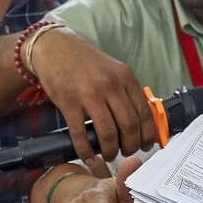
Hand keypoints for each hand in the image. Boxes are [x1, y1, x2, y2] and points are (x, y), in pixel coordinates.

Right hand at [30, 27, 155, 160]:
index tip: (146, 145)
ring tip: (108, 154)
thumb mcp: (113, 70)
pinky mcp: (68, 102)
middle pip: (129, 126)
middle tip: (126, 152)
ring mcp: (88, 94)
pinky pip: (80, 134)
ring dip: (110, 151)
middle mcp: (110, 85)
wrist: (55, 47)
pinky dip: (85, 150)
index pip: (144, 113)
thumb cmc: (85, 62)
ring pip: (108, 133)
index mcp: (125, 77)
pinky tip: (87, 155)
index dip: (147, 135)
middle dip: (130, 146)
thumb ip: (127, 92)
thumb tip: (141, 120)